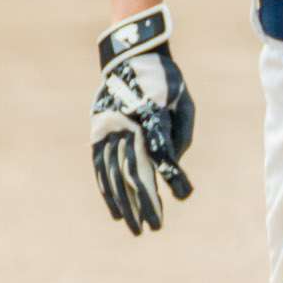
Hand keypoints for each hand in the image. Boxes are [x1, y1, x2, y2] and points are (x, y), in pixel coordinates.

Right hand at [90, 11, 194, 234]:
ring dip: (125, 204)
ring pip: (114, 175)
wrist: (130, 55)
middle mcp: (125, 125)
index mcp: (150, 115)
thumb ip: (180, 136)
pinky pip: (100, 168)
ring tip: (135, 227)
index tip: (184, 195)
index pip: (162, 153)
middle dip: (145, 203)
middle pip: (134, 172)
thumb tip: (170, 167)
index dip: (173, 176)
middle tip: (155, 227)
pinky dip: (107, 191)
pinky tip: (116, 210)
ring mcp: (108, 130)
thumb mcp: (184, 103)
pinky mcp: (97, 133)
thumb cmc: (166, 81)